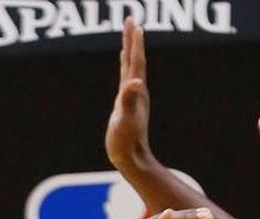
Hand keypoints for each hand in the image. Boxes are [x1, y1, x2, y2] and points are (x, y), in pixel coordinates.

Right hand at [106, 17, 153, 170]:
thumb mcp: (125, 118)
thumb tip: (135, 82)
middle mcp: (136, 91)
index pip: (136, 61)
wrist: (130, 158)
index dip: (135, 43)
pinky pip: (125, 79)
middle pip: (135, 59)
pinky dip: (125, 67)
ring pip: (131, 67)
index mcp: (136, 91)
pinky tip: (124, 65)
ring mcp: (132, 97)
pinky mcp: (125, 104)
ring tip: (128, 36)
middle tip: (131, 20)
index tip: (134, 23)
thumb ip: (129, 99)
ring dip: (129, 50)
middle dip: (132, 40)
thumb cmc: (126, 140)